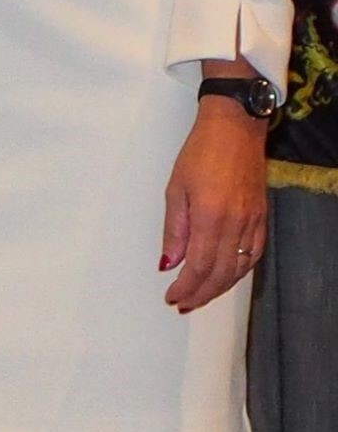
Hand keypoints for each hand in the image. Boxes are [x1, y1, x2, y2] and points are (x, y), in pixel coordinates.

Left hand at [161, 97, 267, 312]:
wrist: (234, 128)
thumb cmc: (200, 152)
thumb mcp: (176, 188)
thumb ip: (174, 229)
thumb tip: (169, 263)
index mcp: (211, 216)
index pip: (199, 266)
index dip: (186, 287)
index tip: (172, 297)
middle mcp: (236, 223)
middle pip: (220, 273)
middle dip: (201, 293)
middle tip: (183, 304)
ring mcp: (252, 221)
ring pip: (239, 268)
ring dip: (219, 287)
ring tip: (200, 296)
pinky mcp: (261, 216)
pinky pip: (253, 254)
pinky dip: (239, 271)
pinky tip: (226, 276)